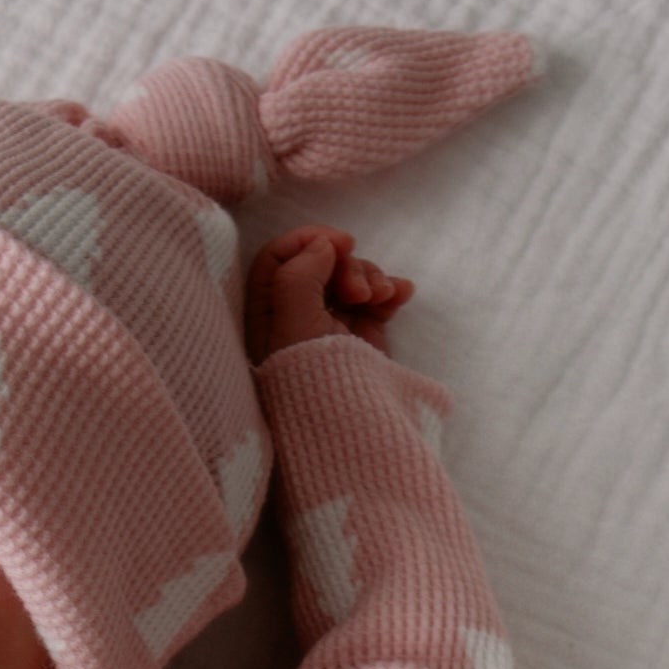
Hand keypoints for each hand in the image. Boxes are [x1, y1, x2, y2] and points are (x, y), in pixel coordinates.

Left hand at [245, 226, 412, 366]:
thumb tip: (321, 244)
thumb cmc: (310, 379)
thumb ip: (299, 276)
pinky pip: (376, 296)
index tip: (340, 243)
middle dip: (347, 265)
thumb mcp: (294, 326)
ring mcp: (331, 323)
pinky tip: (402, 295)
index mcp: (267, 313)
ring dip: (371, 277)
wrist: (349, 428)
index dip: (308, 240)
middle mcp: (295, 315)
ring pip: (350, 276)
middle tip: (359, 292)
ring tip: (382, 298)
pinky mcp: (362, 333)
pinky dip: (390, 289)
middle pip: (320, 262)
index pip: (277, 257)